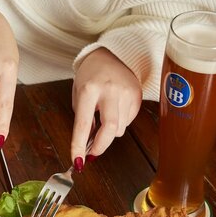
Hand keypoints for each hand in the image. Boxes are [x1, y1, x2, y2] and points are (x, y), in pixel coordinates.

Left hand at [71, 48, 141, 164]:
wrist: (111, 54)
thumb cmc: (90, 76)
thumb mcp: (79, 94)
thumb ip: (84, 118)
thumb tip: (90, 143)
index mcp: (89, 90)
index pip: (83, 124)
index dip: (79, 146)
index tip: (78, 161)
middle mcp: (110, 91)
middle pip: (110, 129)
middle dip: (101, 147)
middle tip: (92, 153)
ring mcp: (126, 93)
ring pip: (120, 128)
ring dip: (109, 131)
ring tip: (103, 117)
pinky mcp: (137, 96)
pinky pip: (128, 121)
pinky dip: (119, 122)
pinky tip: (115, 109)